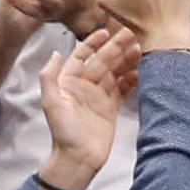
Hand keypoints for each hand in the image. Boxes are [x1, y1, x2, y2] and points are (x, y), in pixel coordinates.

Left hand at [38, 28, 140, 189]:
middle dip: (115, 47)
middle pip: (101, 61)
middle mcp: (83, 87)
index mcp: (68, 82)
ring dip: (126, 60)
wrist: (78, 158)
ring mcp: (98, 97)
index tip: (105, 32)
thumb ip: (49, 77)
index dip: (92, 43)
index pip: (80, 56)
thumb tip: (55, 53)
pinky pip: (122, 89)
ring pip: (114, 72)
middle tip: (130, 34)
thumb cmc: (63, 131)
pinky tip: (140, 70)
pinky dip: (131, 79)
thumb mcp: (51, 103)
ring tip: (139, 49)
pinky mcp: (111, 108)